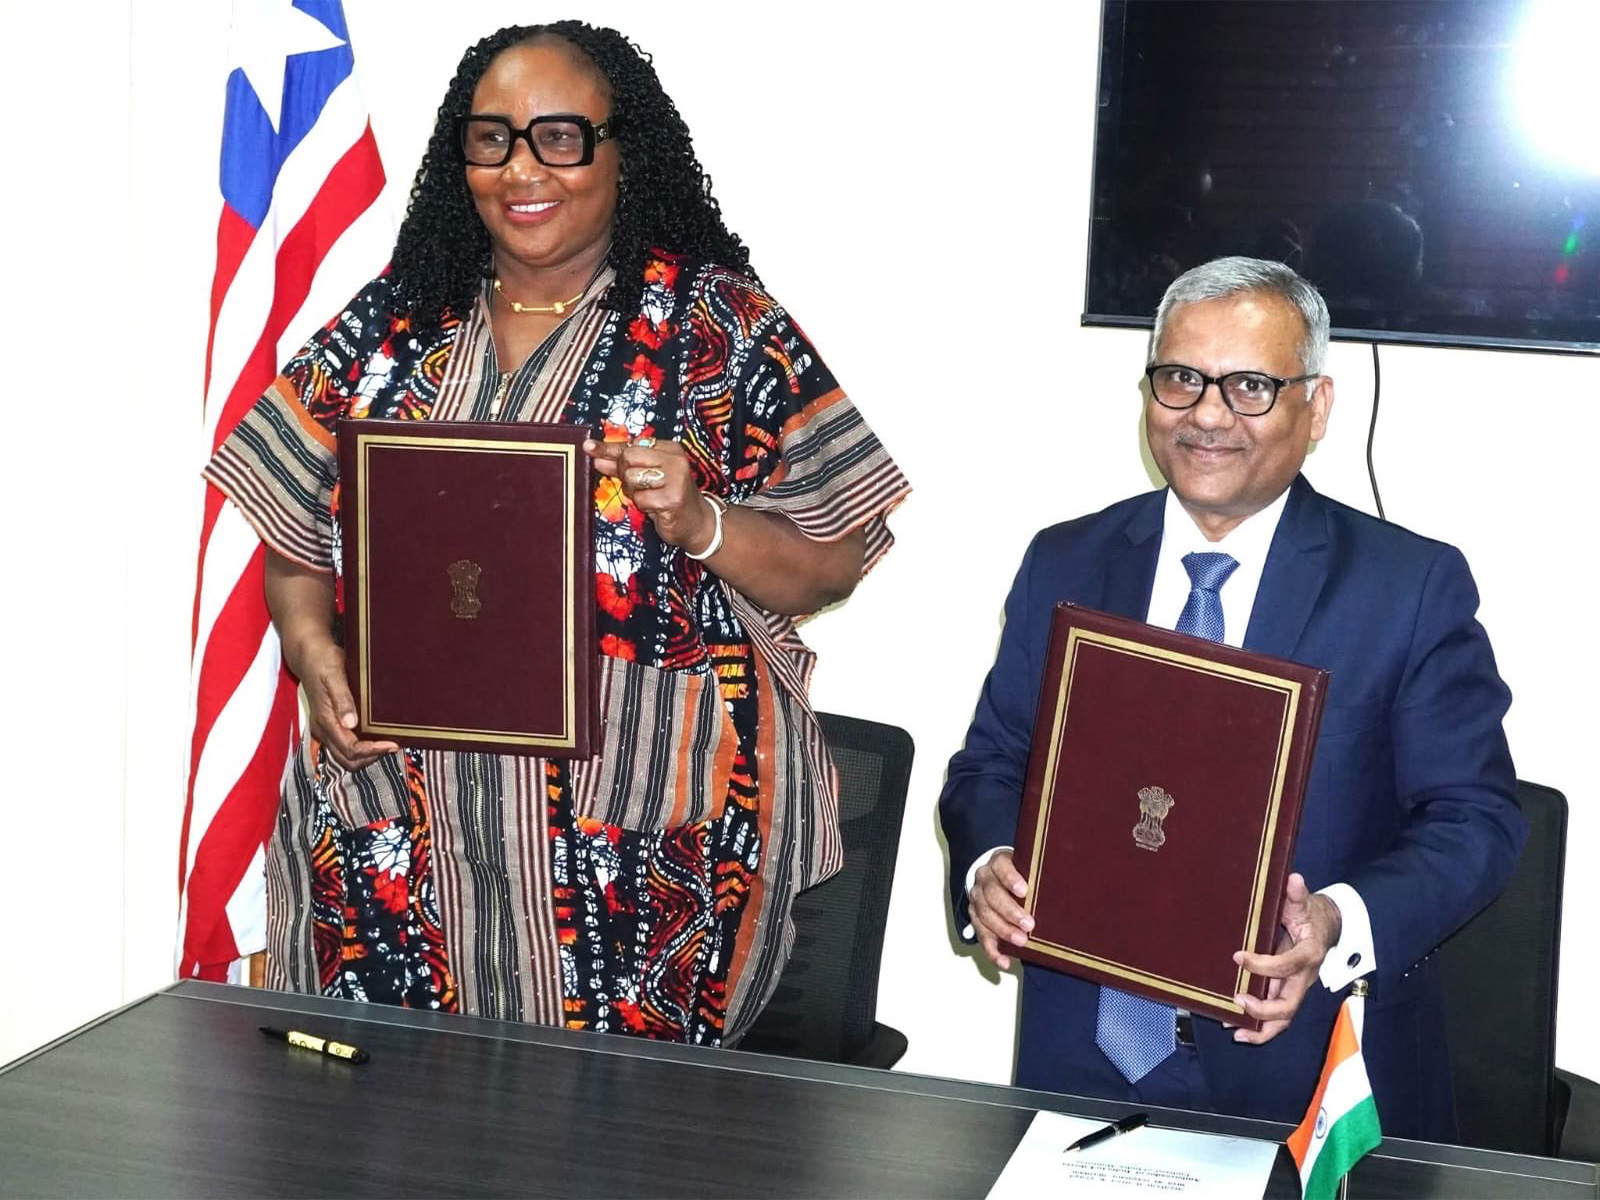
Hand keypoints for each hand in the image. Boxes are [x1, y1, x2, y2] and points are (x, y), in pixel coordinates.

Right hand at [295, 638, 398, 771]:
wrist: (308, 655)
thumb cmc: (322, 661)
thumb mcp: (334, 675)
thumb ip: (342, 699)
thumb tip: (351, 723)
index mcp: (325, 721)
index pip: (350, 749)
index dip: (372, 751)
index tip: (392, 744)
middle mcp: (323, 729)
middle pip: (347, 759)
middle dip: (370, 757)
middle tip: (391, 745)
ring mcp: (325, 728)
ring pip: (345, 755)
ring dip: (366, 755)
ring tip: (386, 743)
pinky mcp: (329, 723)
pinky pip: (344, 745)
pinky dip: (361, 747)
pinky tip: (375, 736)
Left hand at [583, 436, 717, 553]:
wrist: (697, 522)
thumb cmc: (670, 496)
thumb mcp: (647, 476)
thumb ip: (623, 465)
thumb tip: (595, 456)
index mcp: (670, 449)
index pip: (631, 444)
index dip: (610, 450)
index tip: (589, 448)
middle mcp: (675, 460)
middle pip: (629, 458)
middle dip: (626, 474)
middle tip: (639, 486)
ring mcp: (676, 478)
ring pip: (632, 478)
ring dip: (635, 492)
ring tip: (651, 497)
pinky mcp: (672, 498)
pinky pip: (640, 498)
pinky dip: (643, 505)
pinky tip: (657, 507)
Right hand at [970, 850, 1033, 969]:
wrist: (997, 878)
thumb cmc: (1021, 875)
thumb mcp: (1030, 868)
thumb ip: (1041, 875)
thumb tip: (1072, 883)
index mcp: (999, 863)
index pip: (1001, 867)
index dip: (1010, 878)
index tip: (1024, 891)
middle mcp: (985, 879)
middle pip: (992, 895)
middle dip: (1010, 911)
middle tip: (1029, 925)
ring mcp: (978, 899)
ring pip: (984, 915)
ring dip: (1003, 930)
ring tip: (1021, 941)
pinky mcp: (975, 918)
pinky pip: (981, 936)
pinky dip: (992, 951)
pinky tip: (1004, 961)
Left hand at [1231, 872, 1341, 1043]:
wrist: (1327, 926)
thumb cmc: (1310, 914)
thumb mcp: (1304, 901)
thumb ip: (1297, 894)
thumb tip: (1294, 879)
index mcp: (1309, 954)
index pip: (1287, 965)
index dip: (1263, 965)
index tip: (1237, 956)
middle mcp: (1304, 976)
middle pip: (1289, 1004)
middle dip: (1264, 1009)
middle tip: (1237, 1000)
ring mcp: (1296, 987)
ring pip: (1283, 1016)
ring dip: (1260, 1027)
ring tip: (1235, 1030)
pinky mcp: (1287, 991)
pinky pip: (1277, 1014)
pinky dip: (1260, 1026)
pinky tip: (1239, 1030)